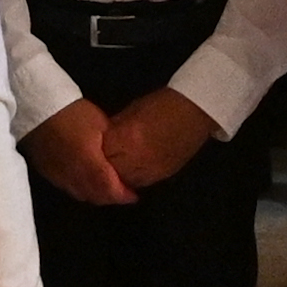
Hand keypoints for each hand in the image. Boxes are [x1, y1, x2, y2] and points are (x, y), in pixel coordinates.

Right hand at [29, 98, 133, 208]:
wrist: (37, 107)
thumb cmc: (72, 112)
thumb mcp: (100, 124)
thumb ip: (112, 145)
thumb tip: (122, 155)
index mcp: (89, 164)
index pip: (109, 190)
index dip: (123, 196)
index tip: (134, 195)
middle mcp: (73, 176)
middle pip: (95, 196)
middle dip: (111, 197)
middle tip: (123, 193)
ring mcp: (58, 176)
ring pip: (80, 194)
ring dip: (95, 195)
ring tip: (106, 188)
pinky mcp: (47, 173)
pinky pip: (67, 188)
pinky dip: (80, 188)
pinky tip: (85, 180)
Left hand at [101, 89, 218, 194]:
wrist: (196, 111)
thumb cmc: (163, 104)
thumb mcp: (132, 111)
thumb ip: (116, 128)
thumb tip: (104, 139)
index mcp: (128, 138)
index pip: (101, 155)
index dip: (94, 154)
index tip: (91, 150)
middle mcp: (138, 158)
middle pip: (111, 172)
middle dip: (104, 167)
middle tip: (99, 161)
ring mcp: (152, 170)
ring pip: (125, 182)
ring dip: (117, 176)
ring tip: (113, 168)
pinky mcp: (164, 175)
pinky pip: (141, 182)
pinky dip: (133, 178)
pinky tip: (130, 170)